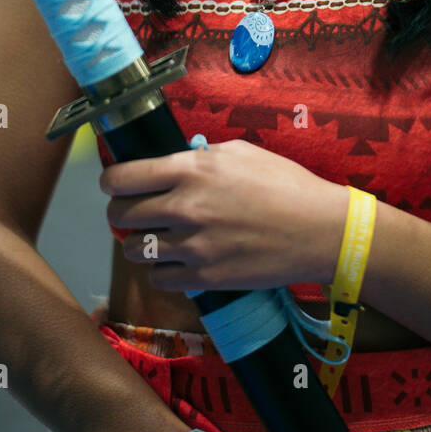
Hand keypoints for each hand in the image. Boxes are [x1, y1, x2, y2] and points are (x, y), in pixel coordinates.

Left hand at [99, 139, 347, 291]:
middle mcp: (185, 207)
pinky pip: (159, 279)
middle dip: (121, 213)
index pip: (123, 177)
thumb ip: (200, 157)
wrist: (319, 230)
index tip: (115, 185)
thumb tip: (173, 163)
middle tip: (133, 214)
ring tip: (155, 239)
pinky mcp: (205, 278)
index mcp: (192, 169)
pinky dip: (163, 271)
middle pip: (121, 215)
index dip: (111, 182)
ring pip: (135, 250)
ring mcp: (193, 246)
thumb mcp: (241, 152)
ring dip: (140, 244)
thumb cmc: (286, 184)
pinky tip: (178, 261)